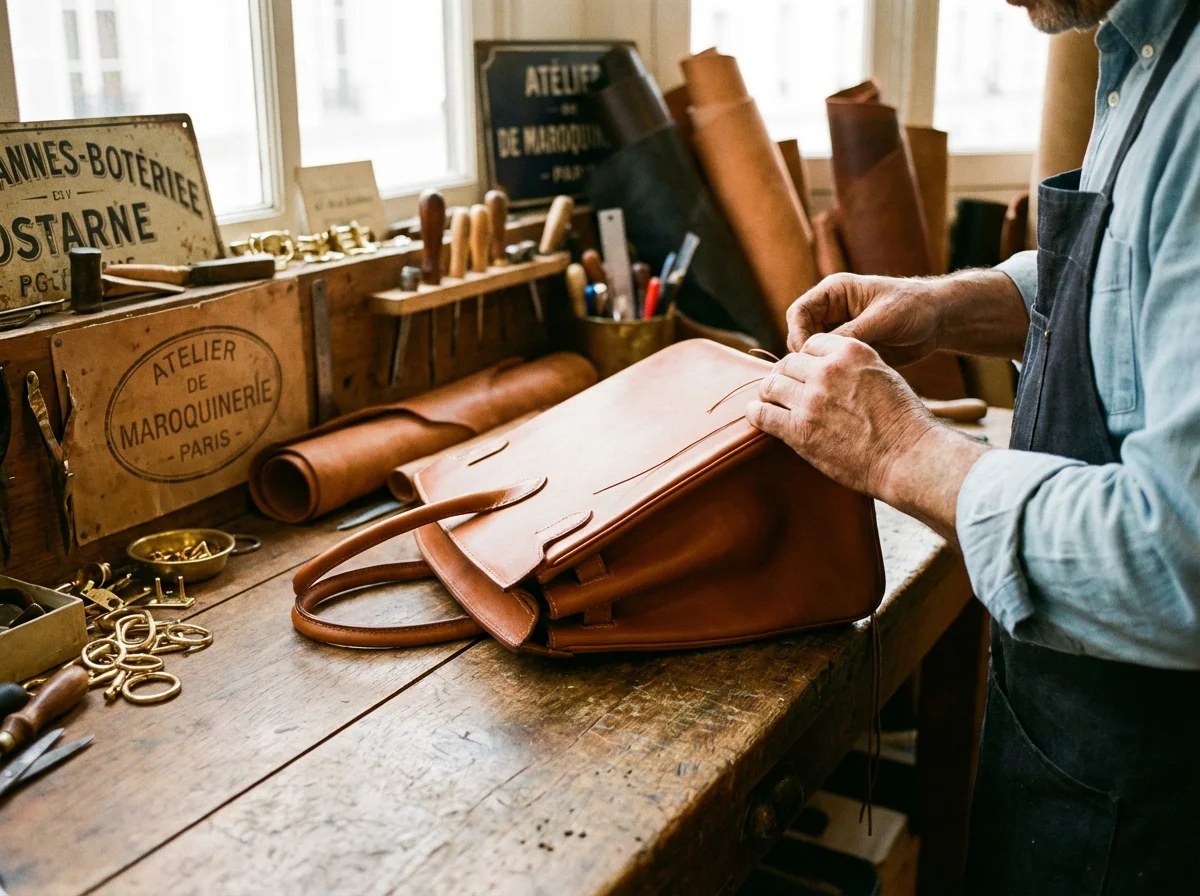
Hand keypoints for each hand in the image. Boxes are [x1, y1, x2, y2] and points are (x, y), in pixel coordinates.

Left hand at [746, 334, 989, 544]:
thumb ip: (853, 365)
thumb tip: (830, 365)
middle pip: (787, 363)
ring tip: (769, 400)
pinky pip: (763, 414)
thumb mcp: (882, 374)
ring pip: (771, 385)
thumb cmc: (902, 420)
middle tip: (782, 388)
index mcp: (850, 352)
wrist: (907, 456)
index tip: (803, 372)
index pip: (811, 344)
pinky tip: (758, 414)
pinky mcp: (799, 430)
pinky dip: (757, 413)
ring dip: (768, 392)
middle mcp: (827, 370)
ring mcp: (810, 400)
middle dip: (784, 375)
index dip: (805, 359)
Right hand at [786, 273, 948, 365]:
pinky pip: (830, 364)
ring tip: (831, 381)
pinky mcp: (849, 351)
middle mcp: (832, 312)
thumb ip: (851, 333)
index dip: (797, 333)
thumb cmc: (914, 307)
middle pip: (799, 334)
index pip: (798, 312)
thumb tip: (818, 353)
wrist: (939, 321)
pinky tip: (842, 385)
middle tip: (817, 374)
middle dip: (804, 355)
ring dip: (817, 367)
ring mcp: (839, 332)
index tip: (808, 354)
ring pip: (811, 353)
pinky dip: (831, 374)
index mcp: (835, 293)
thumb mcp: (882, 318)